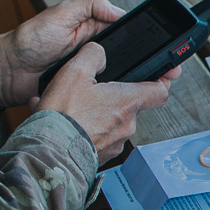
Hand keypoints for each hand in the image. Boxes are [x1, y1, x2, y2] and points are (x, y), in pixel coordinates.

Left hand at [0, 0, 127, 106]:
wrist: (8, 72)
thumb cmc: (29, 41)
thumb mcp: (60, 14)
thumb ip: (90, 4)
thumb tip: (119, 9)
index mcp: (92, 24)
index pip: (125, 27)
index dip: (135, 33)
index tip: (143, 41)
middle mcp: (95, 46)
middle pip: (127, 52)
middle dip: (129, 59)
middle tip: (127, 64)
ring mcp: (90, 68)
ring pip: (118, 73)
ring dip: (117, 77)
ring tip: (114, 79)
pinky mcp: (84, 87)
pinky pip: (103, 90)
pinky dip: (105, 92)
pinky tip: (106, 94)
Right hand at [34, 41, 179, 164]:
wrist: (49, 154)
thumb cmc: (63, 116)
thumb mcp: (74, 72)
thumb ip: (92, 56)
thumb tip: (98, 52)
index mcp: (127, 102)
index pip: (159, 91)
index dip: (157, 82)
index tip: (153, 78)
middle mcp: (127, 125)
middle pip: (129, 106)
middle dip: (112, 99)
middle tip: (91, 94)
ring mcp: (115, 143)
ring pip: (112, 123)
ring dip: (97, 116)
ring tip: (73, 110)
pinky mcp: (102, 157)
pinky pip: (99, 139)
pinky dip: (87, 131)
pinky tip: (68, 125)